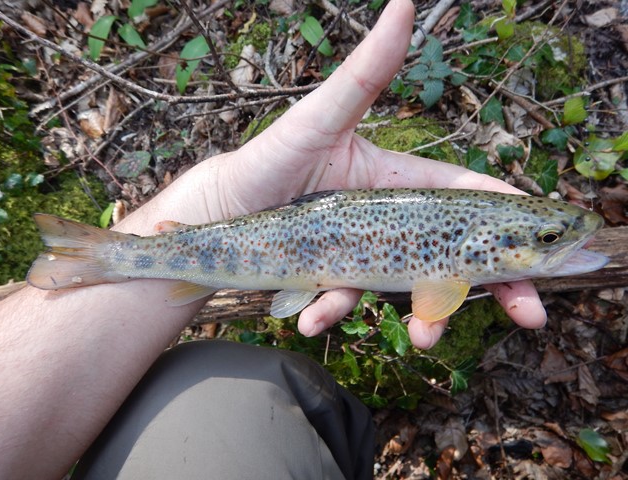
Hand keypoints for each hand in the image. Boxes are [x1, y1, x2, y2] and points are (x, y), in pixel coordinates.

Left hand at [124, 0, 546, 348]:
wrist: (218, 213)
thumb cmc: (269, 159)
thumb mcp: (318, 119)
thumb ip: (363, 75)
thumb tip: (402, 5)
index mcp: (395, 182)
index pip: (462, 195)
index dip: (502, 218)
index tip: (540, 241)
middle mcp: (385, 220)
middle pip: (452, 253)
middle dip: (495, 286)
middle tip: (532, 313)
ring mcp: (360, 253)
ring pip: (406, 289)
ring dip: (424, 318)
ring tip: (424, 340)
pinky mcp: (331, 279)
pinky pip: (345, 302)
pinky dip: (332, 312)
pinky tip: (309, 317)